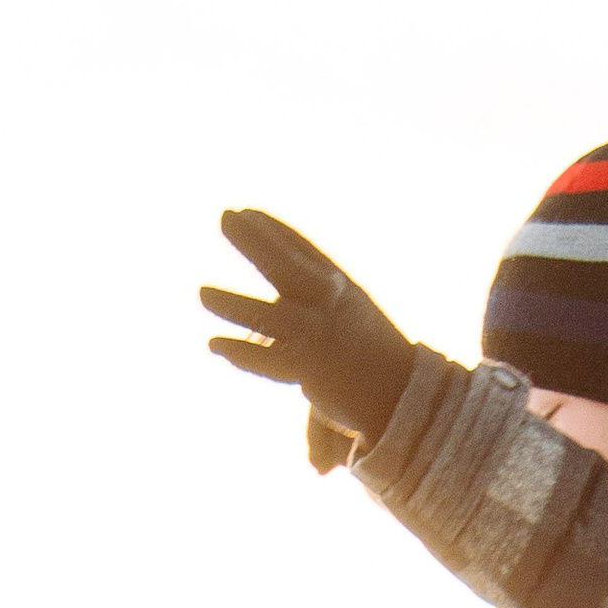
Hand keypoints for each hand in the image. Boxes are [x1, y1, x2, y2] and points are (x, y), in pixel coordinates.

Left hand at [201, 209, 415, 451]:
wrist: (404, 395)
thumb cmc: (379, 357)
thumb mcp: (355, 314)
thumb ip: (325, 300)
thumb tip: (296, 291)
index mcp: (340, 286)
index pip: (301, 247)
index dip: (271, 228)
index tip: (245, 212)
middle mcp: (327, 303)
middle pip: (282, 263)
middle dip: (252, 240)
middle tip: (224, 217)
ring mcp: (315, 334)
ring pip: (263, 314)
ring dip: (230, 303)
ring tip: (202, 293)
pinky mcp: (307, 368)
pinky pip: (263, 359)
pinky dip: (238, 352)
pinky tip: (214, 344)